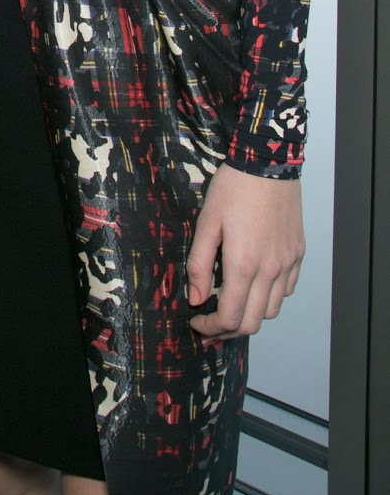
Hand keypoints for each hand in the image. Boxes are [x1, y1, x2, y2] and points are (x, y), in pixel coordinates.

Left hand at [187, 164, 304, 338]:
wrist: (268, 163)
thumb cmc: (233, 188)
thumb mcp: (207, 222)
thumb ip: (200, 264)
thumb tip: (196, 298)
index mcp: (244, 264)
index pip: (230, 318)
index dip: (211, 329)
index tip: (197, 323)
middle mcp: (271, 270)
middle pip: (252, 323)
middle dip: (228, 330)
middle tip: (210, 324)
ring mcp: (288, 263)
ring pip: (271, 310)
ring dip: (249, 314)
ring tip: (231, 303)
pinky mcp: (298, 254)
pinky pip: (286, 290)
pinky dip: (269, 297)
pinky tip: (253, 284)